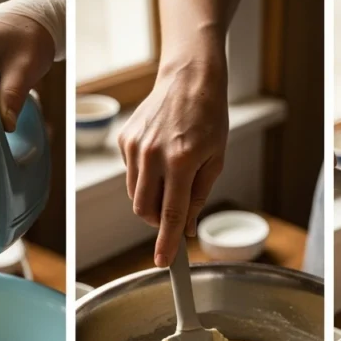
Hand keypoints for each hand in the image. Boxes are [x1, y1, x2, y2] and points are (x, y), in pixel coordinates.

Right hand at [117, 43, 228, 266]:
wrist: (189, 79)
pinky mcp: (125, 140)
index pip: (171, 213)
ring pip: (135, 195)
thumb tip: (188, 228)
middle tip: (173, 215)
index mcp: (182, 161)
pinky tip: (161, 158)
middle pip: (145, 210)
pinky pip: (131, 174)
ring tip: (172, 178)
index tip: (163, 262)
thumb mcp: (215, 160)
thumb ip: (199, 195)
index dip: (167, 242)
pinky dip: (145, 178)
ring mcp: (135, 147)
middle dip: (157, 222)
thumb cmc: (209, 117)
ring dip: (152, 199)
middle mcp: (153, 155)